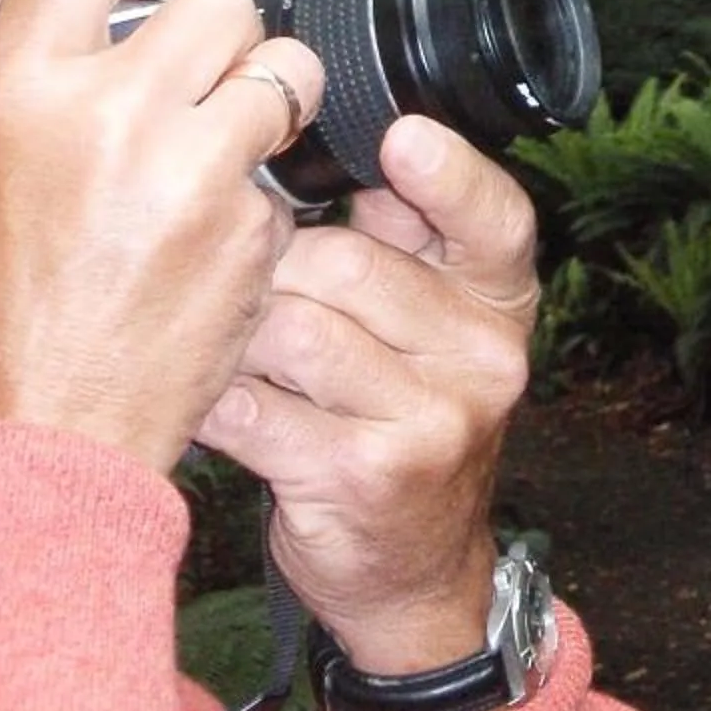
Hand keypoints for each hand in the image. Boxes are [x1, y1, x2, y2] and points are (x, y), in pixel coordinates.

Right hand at [0, 0, 323, 472]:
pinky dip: (260, 202)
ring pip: (284, 71)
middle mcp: (112, 110)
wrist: (24, 443)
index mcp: (22, 88)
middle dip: (223, 35)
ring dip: (268, 101)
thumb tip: (83, 32)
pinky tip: (212, 244)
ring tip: (227, 148)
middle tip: (201, 80)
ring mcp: (193, 169)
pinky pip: (281, 178)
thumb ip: (31, 93)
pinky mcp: (251, 230)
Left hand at [192, 114, 538, 673]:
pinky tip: (208, 401)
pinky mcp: (364, 476)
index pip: (496, 220)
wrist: (414, 572)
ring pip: (293, 331)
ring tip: (223, 346)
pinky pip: (257, 406)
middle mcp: (484, 358)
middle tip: (241, 287)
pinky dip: (217, 399)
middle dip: (273, 269)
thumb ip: (405, 241)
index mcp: (502, 302)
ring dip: (238, 337)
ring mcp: (432, 421)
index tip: (399, 140)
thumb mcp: (433, 328)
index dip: (448, 175)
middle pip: (346, 265)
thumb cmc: (402, 420)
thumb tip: (345, 138)